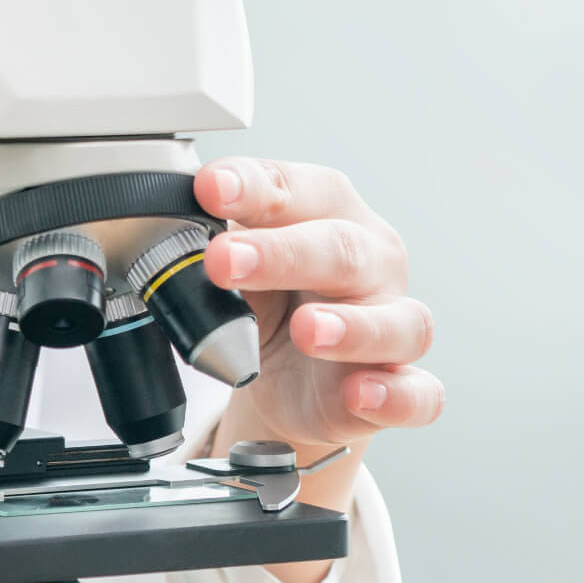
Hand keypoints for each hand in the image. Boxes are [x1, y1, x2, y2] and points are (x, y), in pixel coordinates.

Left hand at [196, 156, 442, 478]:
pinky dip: (395, 395)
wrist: (295, 379)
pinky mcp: (398, 387)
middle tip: (224, 260)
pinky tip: (360, 392)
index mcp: (332, 214)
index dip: (255, 187)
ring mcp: (393, 325)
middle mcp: (374, 263)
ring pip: (398, 322)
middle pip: (343, 251)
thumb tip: (165, 228)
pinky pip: (418, 393)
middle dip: (282, 254)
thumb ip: (215, 242)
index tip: (210, 188)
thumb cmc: (276, 300)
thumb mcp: (238, 263)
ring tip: (307, 330)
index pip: (301, 191)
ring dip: (353, 327)